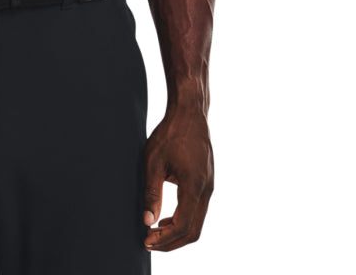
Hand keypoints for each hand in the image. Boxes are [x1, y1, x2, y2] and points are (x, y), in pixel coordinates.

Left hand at [142, 107, 213, 250]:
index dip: (164, 238)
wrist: (189, 112)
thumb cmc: (169, 133)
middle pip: (193, 230)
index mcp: (194, 186)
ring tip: (155, 232)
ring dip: (178, 232)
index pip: (182, 225)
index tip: (146, 240)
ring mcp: (210, 186)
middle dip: (171, 242)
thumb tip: (147, 221)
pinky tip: (167, 218)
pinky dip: (184, 220)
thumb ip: (151, 192)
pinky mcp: (207, 182)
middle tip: (149, 242)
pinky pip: (199, 210)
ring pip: (198, 222)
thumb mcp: (153, 161)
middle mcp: (206, 189)